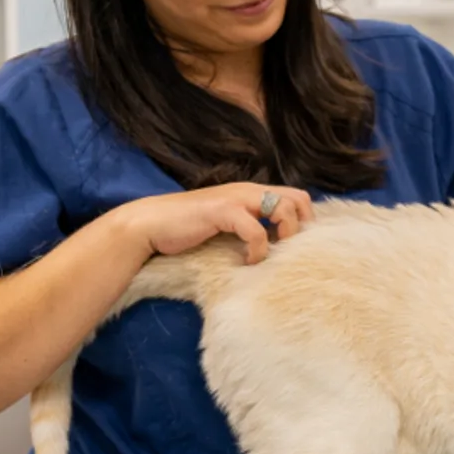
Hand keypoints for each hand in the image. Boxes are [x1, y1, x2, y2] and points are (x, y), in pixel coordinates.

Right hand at [116, 183, 313, 263]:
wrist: (150, 225)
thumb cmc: (186, 229)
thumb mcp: (225, 225)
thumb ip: (247, 226)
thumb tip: (273, 246)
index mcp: (251, 192)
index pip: (296, 197)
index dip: (304, 220)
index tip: (295, 246)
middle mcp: (248, 190)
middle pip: (298, 199)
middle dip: (301, 226)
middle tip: (287, 251)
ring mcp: (236, 198)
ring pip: (283, 209)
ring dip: (284, 236)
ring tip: (269, 256)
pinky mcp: (223, 211)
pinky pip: (256, 230)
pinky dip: (259, 249)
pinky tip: (248, 262)